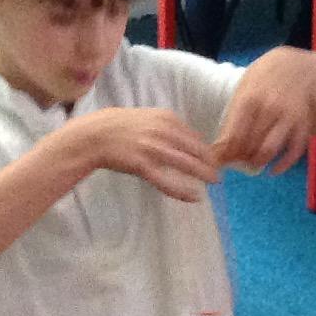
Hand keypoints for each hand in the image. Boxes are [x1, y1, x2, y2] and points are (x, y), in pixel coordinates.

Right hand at [71, 108, 218, 201]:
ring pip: (186, 164)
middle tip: (219, 174)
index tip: (214, 160)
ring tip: (213, 182)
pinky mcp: (143, 165)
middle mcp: (162, 131)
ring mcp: (153, 148)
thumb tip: (188, 140)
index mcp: (166, 118)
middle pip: (195, 150)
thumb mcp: (149, 118)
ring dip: (203, 174)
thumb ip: (168, 127)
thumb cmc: (122, 127)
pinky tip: (195, 197)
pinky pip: (167, 182)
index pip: (195, 136)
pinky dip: (182, 191)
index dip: (207, 150)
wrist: (96, 135)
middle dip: (210, 163)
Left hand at [213, 57, 314, 174]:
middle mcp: (269, 109)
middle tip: (238, 160)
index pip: (234, 136)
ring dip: (259, 162)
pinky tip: (273, 169)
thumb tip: (219, 149)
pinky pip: (293, 152)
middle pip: (250, 145)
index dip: (227, 153)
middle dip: (241, 158)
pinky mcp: (302, 126)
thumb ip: (232, 119)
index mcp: (249, 100)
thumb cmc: (262, 84)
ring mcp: (287, 118)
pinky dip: (283, 165)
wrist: (295, 70)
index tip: (223, 159)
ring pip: (269, 151)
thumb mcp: (243, 92)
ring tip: (253, 162)